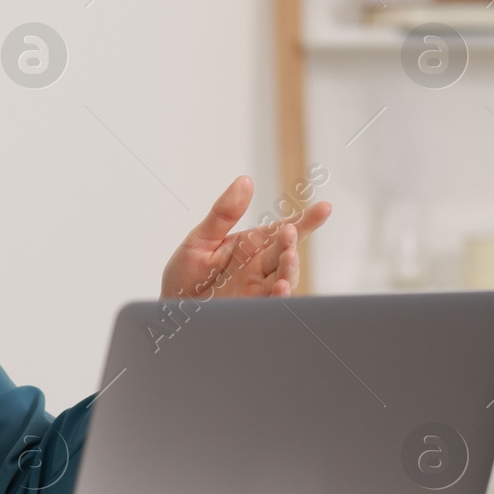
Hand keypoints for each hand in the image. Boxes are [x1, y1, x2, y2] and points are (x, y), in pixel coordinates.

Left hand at [160, 176, 330, 299]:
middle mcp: (258, 269)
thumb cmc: (185, 276)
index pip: (281, 231)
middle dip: (291, 242)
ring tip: (288, 257)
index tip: (325, 207)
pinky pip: (270, 304)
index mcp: (250, 247)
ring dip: (290, 269)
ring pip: (284, 279)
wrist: (168, 312)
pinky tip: (280, 288)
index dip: (304, 220)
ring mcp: (256, 291)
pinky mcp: (249, 310)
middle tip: (290, 231)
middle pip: (284, 253)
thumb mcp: (201, 240)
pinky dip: (278, 298)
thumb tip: (245, 181)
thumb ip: (224, 213)